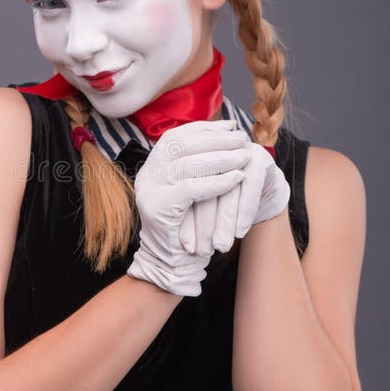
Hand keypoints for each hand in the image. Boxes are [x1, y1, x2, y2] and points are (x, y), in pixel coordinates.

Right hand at [126, 120, 248, 295]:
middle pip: (182, 146)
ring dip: (221, 158)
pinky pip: (191, 188)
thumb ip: (196, 166)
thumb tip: (224, 135)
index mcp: (150, 167)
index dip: (204, 129)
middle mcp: (146, 175)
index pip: (176, 137)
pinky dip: (217, 182)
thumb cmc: (187, 226)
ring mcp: (149, 190)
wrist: (169, 264)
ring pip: (188, 164)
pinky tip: (236, 178)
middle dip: (216, 140)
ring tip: (244, 156)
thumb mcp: (188, 190)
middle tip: (242, 138)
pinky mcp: (158, 207)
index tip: (230, 126)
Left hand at [178, 138, 290, 254]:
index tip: (186, 247)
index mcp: (190, 155)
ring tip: (220, 247)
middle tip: (202, 251)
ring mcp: (236, 149)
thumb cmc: (222, 203)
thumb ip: (187, 215)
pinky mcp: (258, 156)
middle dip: (203, 224)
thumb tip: (179, 245)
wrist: (260, 193)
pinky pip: (251, 186)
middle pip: (204, 186)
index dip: (185, 219)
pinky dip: (244, 212)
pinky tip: (240, 233)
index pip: (184, 187)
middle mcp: (211, 147)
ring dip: (224, 222)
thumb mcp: (200, 207)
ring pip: (227, 188)